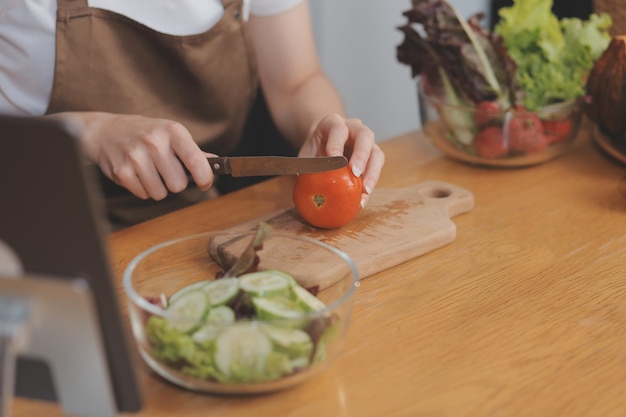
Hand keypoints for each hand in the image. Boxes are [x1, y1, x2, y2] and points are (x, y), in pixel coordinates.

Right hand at [65, 112, 213, 199]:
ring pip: (161, 193)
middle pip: (178, 184)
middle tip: (165, 170)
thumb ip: (193, 151)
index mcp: (172, 131)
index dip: (204, 177)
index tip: (205, 183)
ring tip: (149, 171)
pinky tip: (136, 173)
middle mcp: (154, 142)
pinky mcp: (122, 171)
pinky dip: (142, 188)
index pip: (195, 160)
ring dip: (158, 187)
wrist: (104, 131)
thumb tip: (217, 163)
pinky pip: (144, 194)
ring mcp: (136, 157)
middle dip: (174, 182)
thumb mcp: (170, 133)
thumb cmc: (144, 133)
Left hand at [298, 113, 384, 207]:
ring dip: (372, 172)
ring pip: (376, 153)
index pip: (338, 129)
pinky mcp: (372, 158)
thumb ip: (307, 168)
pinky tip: (363, 198)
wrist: (323, 144)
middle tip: (355, 172)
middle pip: (365, 136)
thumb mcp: (306, 154)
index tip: (334, 157)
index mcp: (334, 124)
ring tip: (365, 190)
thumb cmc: (315, 149)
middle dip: (361, 155)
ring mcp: (366, 143)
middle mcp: (354, 129)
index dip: (337, 143)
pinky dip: (370, 184)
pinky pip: (376, 169)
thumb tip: (304, 187)